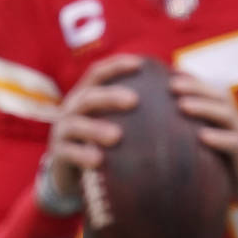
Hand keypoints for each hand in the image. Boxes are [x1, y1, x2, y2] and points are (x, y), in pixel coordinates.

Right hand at [44, 53, 142, 196]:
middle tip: (134, 100)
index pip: (98, 73)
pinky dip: (83, 155)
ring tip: (117, 136)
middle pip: (89, 97)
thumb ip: (140, 107)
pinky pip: (68, 153)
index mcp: (87, 95)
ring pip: (75, 125)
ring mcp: (62, 131)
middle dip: (110, 96)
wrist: (75, 174)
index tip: (140, 64)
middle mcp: (72, 109)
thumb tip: (179, 87)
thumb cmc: (106, 140)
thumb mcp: (120, 120)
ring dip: (95, 129)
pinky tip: (99, 160)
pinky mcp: (58, 155)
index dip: (116, 65)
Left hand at [170, 72, 237, 213]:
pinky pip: (234, 143)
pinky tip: (202, 137)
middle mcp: (231, 121)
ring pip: (225, 114)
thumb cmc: (222, 165)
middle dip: (195, 87)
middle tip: (171, 85)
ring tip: (182, 106)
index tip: (164, 74)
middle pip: (216, 96)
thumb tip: (148, 131)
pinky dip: (219, 138)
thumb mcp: (202, 146)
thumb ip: (184, 135)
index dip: (189, 80)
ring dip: (204, 107)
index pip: (206, 91)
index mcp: (220, 116)